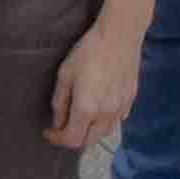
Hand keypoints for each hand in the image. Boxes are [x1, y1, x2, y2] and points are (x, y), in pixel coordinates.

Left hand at [45, 17, 139, 151]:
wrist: (118, 37)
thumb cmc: (88, 53)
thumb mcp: (65, 75)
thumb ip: (60, 102)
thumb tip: (58, 122)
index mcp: (86, 109)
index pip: (71, 139)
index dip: (57, 139)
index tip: (49, 132)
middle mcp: (105, 114)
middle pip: (88, 141)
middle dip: (73, 138)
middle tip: (62, 126)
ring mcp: (120, 109)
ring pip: (104, 133)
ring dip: (90, 132)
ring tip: (79, 119)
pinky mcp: (130, 101)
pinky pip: (116, 121)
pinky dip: (104, 122)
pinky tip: (98, 109)